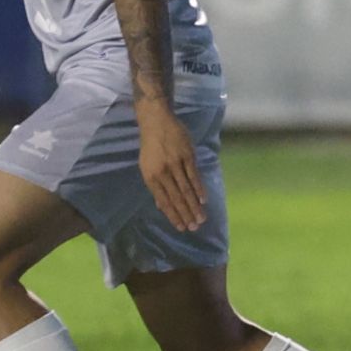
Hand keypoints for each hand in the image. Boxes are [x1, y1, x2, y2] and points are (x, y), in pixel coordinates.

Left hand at [138, 107, 207, 230]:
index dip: (173, 216)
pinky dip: (199, 189)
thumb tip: (161, 206)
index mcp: (151, 178)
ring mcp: (175, 164)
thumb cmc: (151, 146)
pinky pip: (194, 176)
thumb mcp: (147, 167)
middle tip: (194, 228)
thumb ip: (156, 186)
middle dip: (186, 215)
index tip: (182, 228)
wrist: (156, 121)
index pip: (164, 201)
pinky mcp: (186, 156)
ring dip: (194, 206)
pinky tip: (203, 200)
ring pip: (186, 189)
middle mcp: (162, 173)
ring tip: (201, 218)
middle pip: (176, 198)